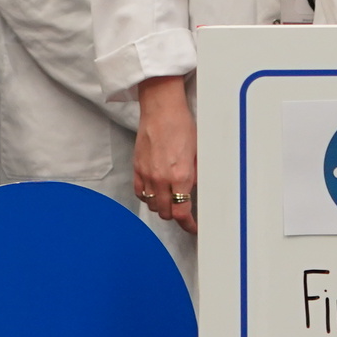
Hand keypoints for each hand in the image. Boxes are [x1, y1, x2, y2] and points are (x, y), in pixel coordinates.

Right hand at [134, 77, 197, 231]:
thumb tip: (195, 191)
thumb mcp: (199, 153)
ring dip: (162, 206)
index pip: (182, 212)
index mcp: (181, 176)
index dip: (188, 224)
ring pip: (152, 205)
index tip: (193, 227)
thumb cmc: (182, 126)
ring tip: (170, 200)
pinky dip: (148, 197)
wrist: (162, 109)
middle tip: (183, 212)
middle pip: (166, 212)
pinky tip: (155, 192)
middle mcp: (162, 179)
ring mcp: (147, 174)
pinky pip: (140, 192)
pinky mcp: (137, 168)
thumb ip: (196, 176)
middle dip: (176, 215)